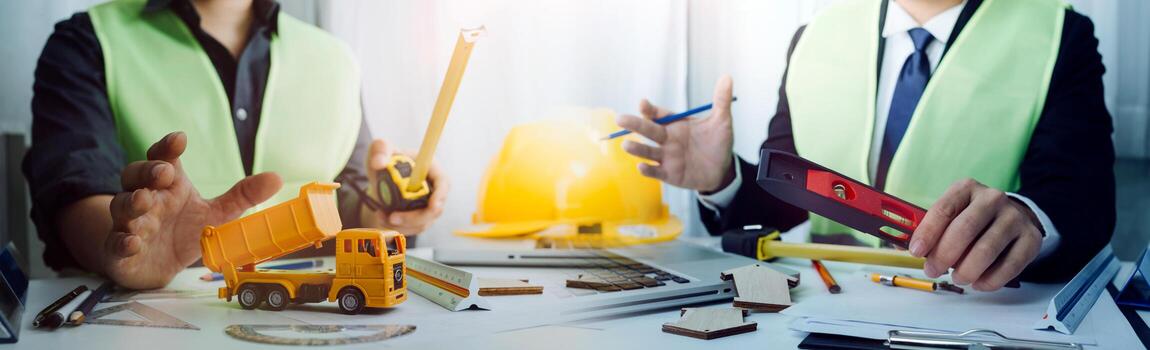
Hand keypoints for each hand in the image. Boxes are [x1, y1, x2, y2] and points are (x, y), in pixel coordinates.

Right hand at [106, 132, 282, 288]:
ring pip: (123, 206)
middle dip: (147, 171)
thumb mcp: (216, 214)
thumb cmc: (183, 231)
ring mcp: (130, 223)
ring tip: (145, 201)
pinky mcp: (120, 251)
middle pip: (135, 175)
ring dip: (132, 203)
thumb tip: (276, 178)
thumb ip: (242, 196)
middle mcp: (146, 199)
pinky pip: (116, 243)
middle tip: (164, 172)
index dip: (167, 147)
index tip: (180, 139)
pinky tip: (132, 242)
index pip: (162, 157)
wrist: (158, 265)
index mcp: (168, 185)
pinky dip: (122, 241)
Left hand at [365, 139, 447, 235]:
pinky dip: (397, 228)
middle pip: (435, 209)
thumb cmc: (386, 159)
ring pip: (423, 223)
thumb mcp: (380, 149)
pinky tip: (382, 218)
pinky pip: (413, 229)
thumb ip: (380, 149)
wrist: (380, 178)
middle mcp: (433, 188)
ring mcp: (427, 205)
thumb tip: (379, 163)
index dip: (441, 195)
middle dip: (415, 218)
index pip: (443, 183)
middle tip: (393, 218)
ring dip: (402, 224)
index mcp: (430, 168)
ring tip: (380, 215)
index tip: (432, 205)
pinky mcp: (419, 218)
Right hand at [615, 75, 734, 192]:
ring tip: (626, 145)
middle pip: (648, 130)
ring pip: (648, 151)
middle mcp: (667, 139)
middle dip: (634, 124)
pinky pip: (656, 171)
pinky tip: (641, 167)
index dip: (650, 109)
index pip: (659, 115)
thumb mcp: (722, 121)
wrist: (723, 170)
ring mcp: (666, 157)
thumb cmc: (718, 143)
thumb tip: (727, 77)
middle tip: (620, 118)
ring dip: (637, 148)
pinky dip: (648, 169)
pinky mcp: (669, 173)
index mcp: (676, 124)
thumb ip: (721, 100)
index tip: (643, 104)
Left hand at [909, 179, 1042, 290]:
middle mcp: (992, 198)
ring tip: (958, 278)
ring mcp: (1014, 218)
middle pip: (965, 229)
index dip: (927, 232)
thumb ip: (930, 229)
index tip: (916, 252)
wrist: (1014, 217)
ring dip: (967, 270)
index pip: (943, 209)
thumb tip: (904, 246)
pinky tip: (979, 283)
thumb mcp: (950, 215)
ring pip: (987, 249)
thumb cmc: (971, 219)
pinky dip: (991, 280)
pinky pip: (1010, 265)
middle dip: (944, 255)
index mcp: (966, 188)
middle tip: (932, 270)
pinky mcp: (1031, 239)